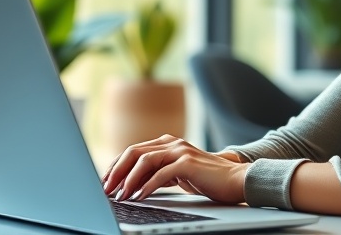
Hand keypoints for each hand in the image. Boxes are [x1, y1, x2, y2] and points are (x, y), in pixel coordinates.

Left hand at [102, 134, 249, 203]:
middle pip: (134, 152)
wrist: (235, 180)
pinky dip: (148, 186)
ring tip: (121, 195)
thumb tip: (133, 185)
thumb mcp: (178, 174)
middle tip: (106, 189)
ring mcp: (180, 151)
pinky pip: (161, 174)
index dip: (117, 166)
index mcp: (167, 143)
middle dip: (117, 171)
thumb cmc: (207, 179)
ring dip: (129, 180)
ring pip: (145, 161)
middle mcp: (172, 143)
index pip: (133, 151)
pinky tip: (140, 196)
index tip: (106, 182)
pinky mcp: (188, 163)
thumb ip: (159, 173)